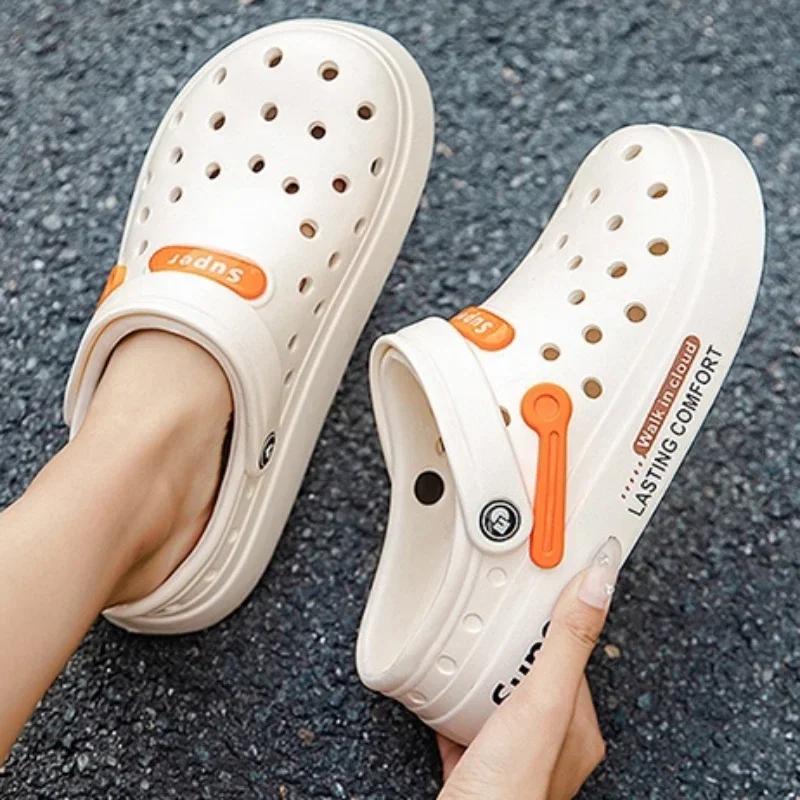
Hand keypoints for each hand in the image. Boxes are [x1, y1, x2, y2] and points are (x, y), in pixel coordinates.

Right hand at [437, 537, 620, 799]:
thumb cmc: (505, 794)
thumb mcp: (538, 707)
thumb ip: (566, 644)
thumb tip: (600, 582)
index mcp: (574, 726)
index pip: (567, 650)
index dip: (551, 612)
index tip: (540, 575)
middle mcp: (546, 741)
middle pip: (527, 668)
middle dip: (505, 639)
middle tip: (487, 601)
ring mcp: (508, 753)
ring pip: (495, 691)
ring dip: (476, 665)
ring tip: (461, 634)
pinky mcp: (474, 764)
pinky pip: (464, 717)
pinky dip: (452, 697)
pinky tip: (439, 683)